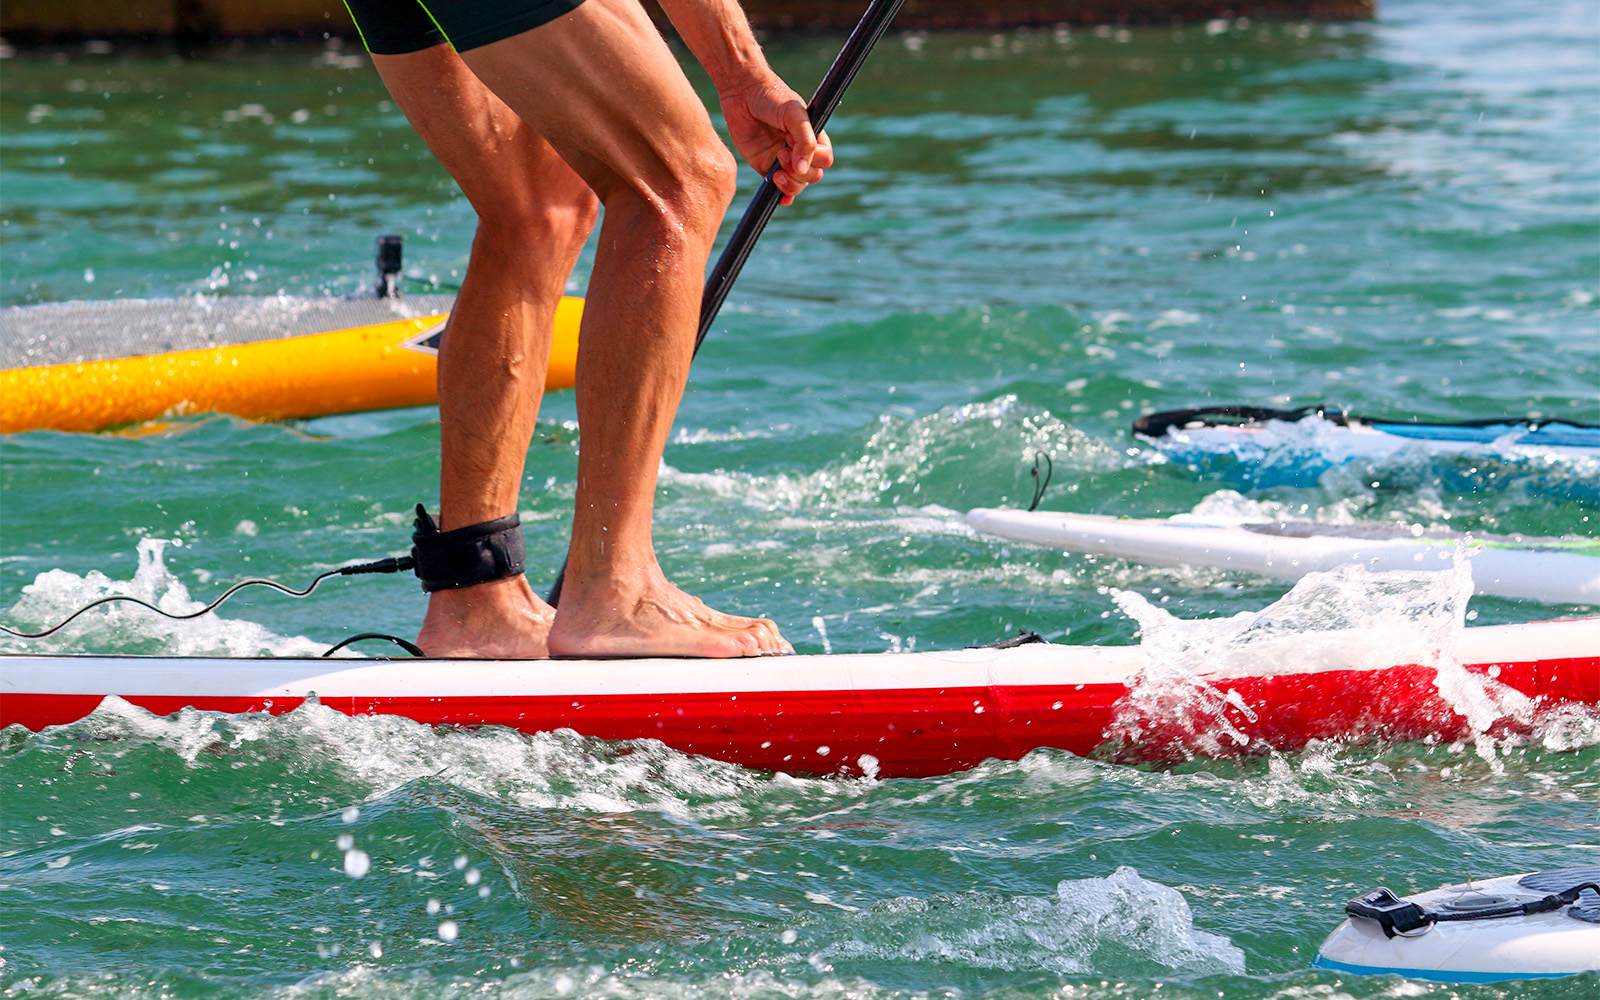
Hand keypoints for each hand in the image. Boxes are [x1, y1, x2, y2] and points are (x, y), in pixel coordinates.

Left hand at [717, 75, 833, 204]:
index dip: (811, 160)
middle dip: (798, 172)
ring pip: (798, 185)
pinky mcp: (765, 166)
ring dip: (790, 185)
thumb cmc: (771, 97)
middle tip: (780, 153)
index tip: (791, 146)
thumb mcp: (793, 113)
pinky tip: (779, 198)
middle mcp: (801, 150)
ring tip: (774, 172)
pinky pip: (778, 189)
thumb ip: (804, 140)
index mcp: (813, 137)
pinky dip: (782, 197)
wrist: (742, 91)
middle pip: (813, 176)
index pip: (824, 160)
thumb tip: (803, 168)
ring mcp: (783, 160)